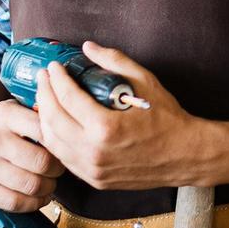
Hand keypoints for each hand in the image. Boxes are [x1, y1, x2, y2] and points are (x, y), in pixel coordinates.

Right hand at [0, 98, 64, 210]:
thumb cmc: (4, 125)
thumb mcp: (21, 109)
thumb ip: (44, 116)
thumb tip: (75, 131)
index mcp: (5, 114)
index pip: (46, 132)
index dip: (63, 144)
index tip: (68, 148)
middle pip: (41, 162)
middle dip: (58, 169)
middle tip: (61, 169)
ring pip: (30, 185)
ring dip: (48, 188)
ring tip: (51, 183)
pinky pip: (14, 202)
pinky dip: (33, 203)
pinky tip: (39, 197)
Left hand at [35, 41, 208, 189]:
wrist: (185, 154)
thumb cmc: (168, 118)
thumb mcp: (146, 82)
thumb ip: (115, 62)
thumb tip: (89, 48)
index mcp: (105, 127)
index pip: (67, 99)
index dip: (57, 79)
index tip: (54, 67)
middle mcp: (93, 151)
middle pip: (52, 120)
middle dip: (44, 95)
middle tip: (44, 78)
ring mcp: (91, 169)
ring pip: (52, 143)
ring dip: (44, 118)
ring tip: (47, 98)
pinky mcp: (93, 179)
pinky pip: (64, 158)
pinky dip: (55, 138)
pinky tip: (58, 123)